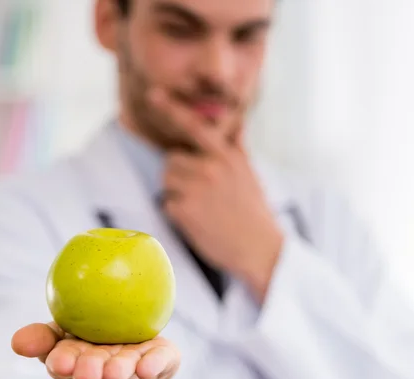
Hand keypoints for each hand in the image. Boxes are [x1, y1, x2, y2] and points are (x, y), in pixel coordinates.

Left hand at [150, 88, 283, 300]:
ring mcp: (195, 189)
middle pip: (172, 160)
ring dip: (176, 193)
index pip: (194, 126)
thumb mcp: (251, 174)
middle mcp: (210, 167)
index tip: (153, 94)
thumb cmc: (255, 213)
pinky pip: (167, 204)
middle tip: (201, 194)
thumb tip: (237, 123)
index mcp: (226, 156)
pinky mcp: (184, 210)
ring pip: (166, 181)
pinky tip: (198, 222)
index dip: (171, 109)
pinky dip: (177, 214)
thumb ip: (238, 148)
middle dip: (180, 175)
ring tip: (201, 208)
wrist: (260, 249)